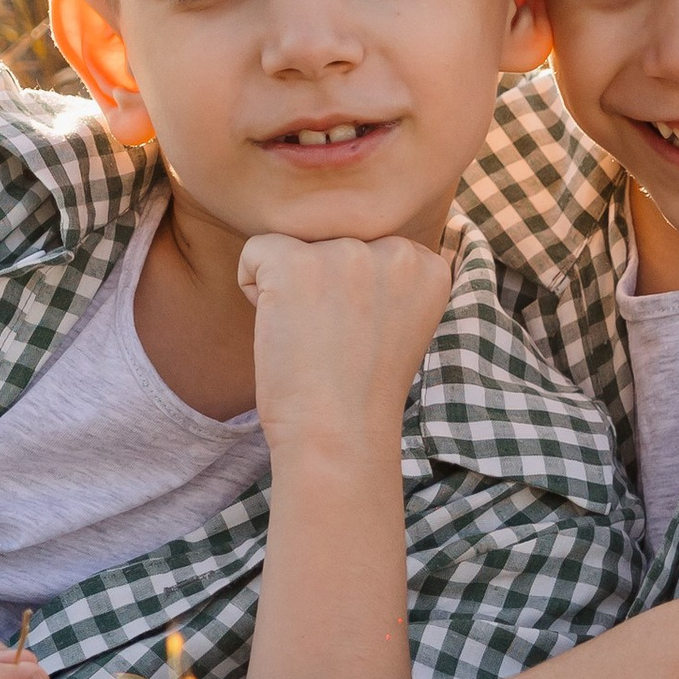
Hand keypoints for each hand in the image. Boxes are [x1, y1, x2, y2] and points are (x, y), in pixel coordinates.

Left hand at [237, 231, 454, 460]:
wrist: (339, 435)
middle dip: (320, 285)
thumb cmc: (358, 390)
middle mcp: (395, 249)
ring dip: (289, 289)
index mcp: (426, 264)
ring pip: (294, 247)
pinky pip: (254, 252)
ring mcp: (347, 254)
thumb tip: (339, 245)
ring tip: (310, 337)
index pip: (366, 247)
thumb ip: (385, 277)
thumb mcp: (397, 321)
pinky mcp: (297, 263)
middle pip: (329, 243)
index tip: (360, 336)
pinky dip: (253, 289)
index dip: (350, 292)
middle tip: (333, 340)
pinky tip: (281, 329)